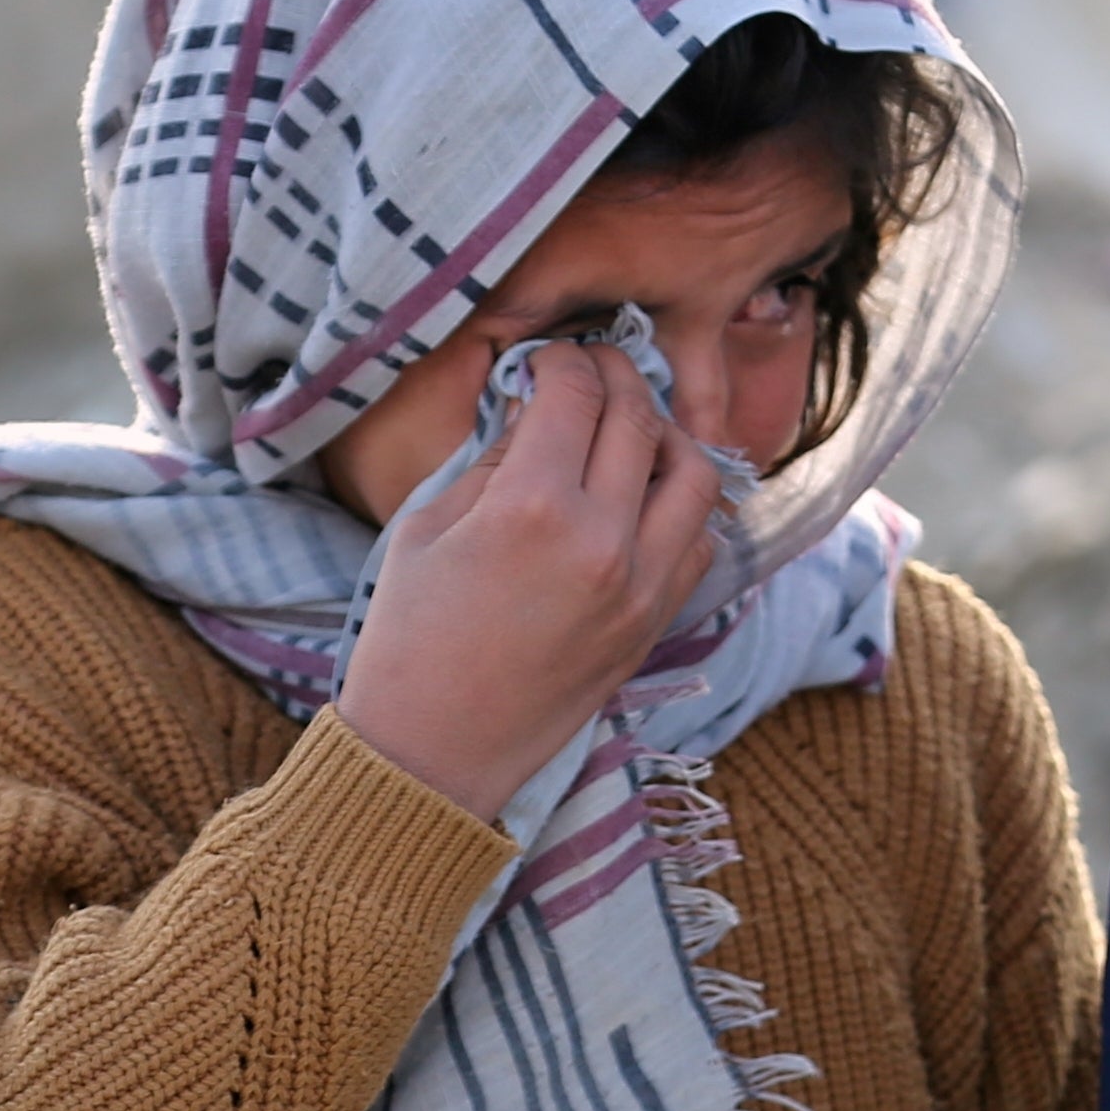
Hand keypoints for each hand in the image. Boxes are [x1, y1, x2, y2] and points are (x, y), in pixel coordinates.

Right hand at [330, 337, 726, 819]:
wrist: (433, 751)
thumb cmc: (409, 637)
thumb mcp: (427, 528)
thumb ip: (490, 456)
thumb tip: (531, 403)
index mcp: (531, 507)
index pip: (574, 391)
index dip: (560, 359)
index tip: (544, 359)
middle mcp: (602, 540)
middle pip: (639, 417)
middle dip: (615, 374)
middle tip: (589, 368)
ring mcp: (641, 584)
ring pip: (693, 471)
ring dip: (665, 432)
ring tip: (628, 426)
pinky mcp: (656, 621)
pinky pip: (699, 538)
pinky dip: (682, 501)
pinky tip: (642, 493)